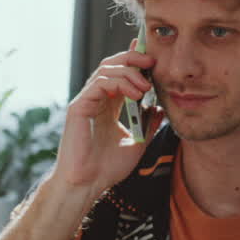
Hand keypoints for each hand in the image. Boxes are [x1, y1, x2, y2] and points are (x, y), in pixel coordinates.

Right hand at [50, 40, 164, 200]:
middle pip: (112, 64)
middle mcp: (96, 99)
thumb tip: (160, 108)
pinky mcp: (79, 106)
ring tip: (146, 87)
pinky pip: (98, 82)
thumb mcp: (137, 143)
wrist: (89, 183)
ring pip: (106, 69)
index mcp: (107, 105)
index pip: (120, 74)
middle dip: (133, 58)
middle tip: (153, 62)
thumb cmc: (107, 168)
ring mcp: (86, 101)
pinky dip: (118, 82)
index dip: (134, 60)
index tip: (152, 55)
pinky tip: (135, 94)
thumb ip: (148, 124)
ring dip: (130, 72)